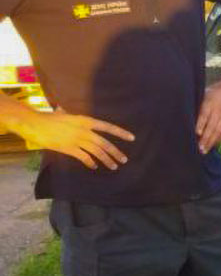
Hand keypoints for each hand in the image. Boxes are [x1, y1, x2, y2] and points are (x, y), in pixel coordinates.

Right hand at [12, 110, 133, 169]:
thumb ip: (67, 113)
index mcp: (85, 120)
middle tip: (124, 160)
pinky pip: (83, 157)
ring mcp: (76, 140)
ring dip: (106, 160)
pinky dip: (90, 163)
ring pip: (96, 152)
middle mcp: (83, 130)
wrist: (33, 123)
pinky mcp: (68, 149)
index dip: (120, 132)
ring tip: (114, 166)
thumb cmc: (46, 117)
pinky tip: (94, 166)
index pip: (107, 126)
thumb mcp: (62, 114)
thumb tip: (63, 108)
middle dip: (115, 152)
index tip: (132, 138)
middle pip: (104, 143)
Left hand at [196, 78, 220, 152]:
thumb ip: (199, 105)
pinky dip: (220, 138)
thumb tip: (189, 117)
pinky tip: (215, 143)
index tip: (197, 134)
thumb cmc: (218, 90)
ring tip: (205, 149)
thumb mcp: (206, 93)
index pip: (204, 115)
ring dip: (212, 141)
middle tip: (199, 148)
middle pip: (212, 126)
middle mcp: (219, 109)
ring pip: (219, 131)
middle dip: (205, 138)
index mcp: (210, 102)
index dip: (200, 125)